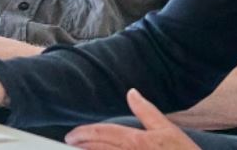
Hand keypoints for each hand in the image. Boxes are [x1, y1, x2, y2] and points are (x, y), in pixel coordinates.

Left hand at [65, 89, 198, 149]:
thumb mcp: (168, 129)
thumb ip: (147, 111)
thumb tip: (132, 92)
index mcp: (135, 141)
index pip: (103, 133)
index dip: (85, 132)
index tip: (72, 133)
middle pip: (98, 148)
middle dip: (81, 144)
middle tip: (69, 141)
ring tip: (77, 149)